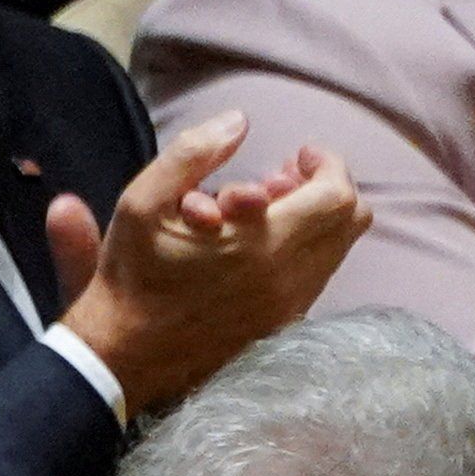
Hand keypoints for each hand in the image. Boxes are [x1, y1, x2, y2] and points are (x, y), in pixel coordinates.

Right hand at [47, 112, 369, 412]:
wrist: (123, 354)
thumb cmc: (131, 276)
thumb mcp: (143, 202)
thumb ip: (193, 153)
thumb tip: (239, 121)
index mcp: (261, 242)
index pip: (337, 195)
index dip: (327, 165)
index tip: (297, 155)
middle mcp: (289, 276)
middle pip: (351, 220)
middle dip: (325, 188)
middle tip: (282, 179)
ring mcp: (289, 304)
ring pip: (338, 249)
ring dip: (314, 220)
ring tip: (265, 211)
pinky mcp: (281, 324)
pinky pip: (318, 277)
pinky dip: (304, 251)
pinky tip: (260, 246)